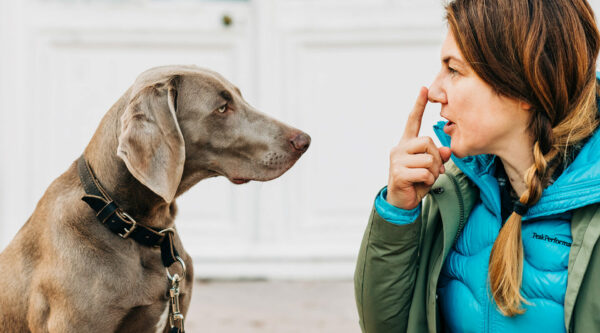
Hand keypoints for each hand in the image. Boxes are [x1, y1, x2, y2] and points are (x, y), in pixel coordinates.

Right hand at [387, 87, 451, 209]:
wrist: (402, 202)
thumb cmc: (416, 182)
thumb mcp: (430, 168)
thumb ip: (438, 156)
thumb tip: (447, 150)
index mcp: (406, 144)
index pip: (412, 121)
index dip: (418, 105)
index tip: (424, 89)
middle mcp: (399, 148)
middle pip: (427, 141)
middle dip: (436, 157)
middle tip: (434, 171)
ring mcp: (397, 160)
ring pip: (428, 158)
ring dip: (433, 171)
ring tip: (425, 178)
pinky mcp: (398, 172)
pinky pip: (424, 172)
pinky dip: (428, 180)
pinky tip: (420, 184)